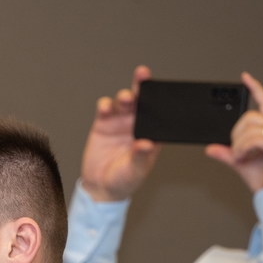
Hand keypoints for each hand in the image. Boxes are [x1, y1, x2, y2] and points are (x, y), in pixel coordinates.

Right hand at [79, 65, 160, 201]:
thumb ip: (141, 157)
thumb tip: (146, 144)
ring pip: (124, 102)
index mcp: (151, 133)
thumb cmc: (124, 180)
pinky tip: (106, 108)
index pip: (159, 112)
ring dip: (125, 97)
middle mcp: (137, 124)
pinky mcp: (103, 124)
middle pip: (141, 100)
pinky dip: (105, 106)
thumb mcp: (136, 171)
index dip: (161, 98)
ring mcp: (120, 122)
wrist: (100, 187)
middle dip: (142, 86)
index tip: (162, 88)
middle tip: (142, 75)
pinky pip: (105, 110)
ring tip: (126, 99)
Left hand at [205, 72, 262, 192]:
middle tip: (237, 153)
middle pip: (249, 117)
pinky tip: (244, 158)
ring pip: (249, 129)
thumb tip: (210, 148)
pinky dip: (243, 150)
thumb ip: (227, 154)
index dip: (255, 89)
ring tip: (241, 158)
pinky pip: (254, 139)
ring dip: (238, 146)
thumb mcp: (241, 163)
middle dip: (235, 135)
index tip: (244, 77)